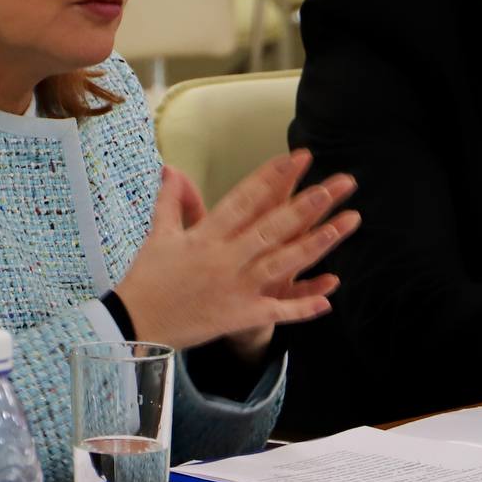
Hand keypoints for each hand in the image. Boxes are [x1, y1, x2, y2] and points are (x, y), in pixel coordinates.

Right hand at [114, 153, 359, 352]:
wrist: (135, 324)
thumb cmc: (147, 278)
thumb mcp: (159, 236)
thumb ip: (171, 201)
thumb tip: (171, 169)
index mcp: (206, 235)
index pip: (245, 199)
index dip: (273, 176)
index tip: (298, 157)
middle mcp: (224, 258)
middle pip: (273, 226)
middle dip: (308, 203)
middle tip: (338, 183)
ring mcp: (235, 287)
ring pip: (283, 262)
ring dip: (318, 243)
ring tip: (347, 224)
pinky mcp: (239, 316)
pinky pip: (277, 310)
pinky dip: (303, 306)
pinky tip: (330, 297)